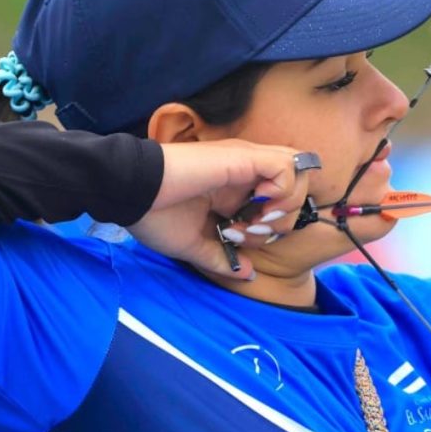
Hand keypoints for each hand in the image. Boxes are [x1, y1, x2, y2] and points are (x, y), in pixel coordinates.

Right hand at [127, 139, 314, 279]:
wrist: (132, 192)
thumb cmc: (155, 215)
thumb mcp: (193, 245)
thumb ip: (222, 258)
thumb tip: (248, 274)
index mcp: (235, 187)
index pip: (279, 199)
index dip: (271, 226)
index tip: (240, 241)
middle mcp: (245, 170)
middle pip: (297, 183)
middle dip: (284, 217)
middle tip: (253, 232)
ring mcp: (246, 160)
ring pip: (298, 172)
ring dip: (284, 205)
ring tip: (254, 221)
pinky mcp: (243, 156)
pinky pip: (286, 166)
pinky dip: (281, 191)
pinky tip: (255, 205)